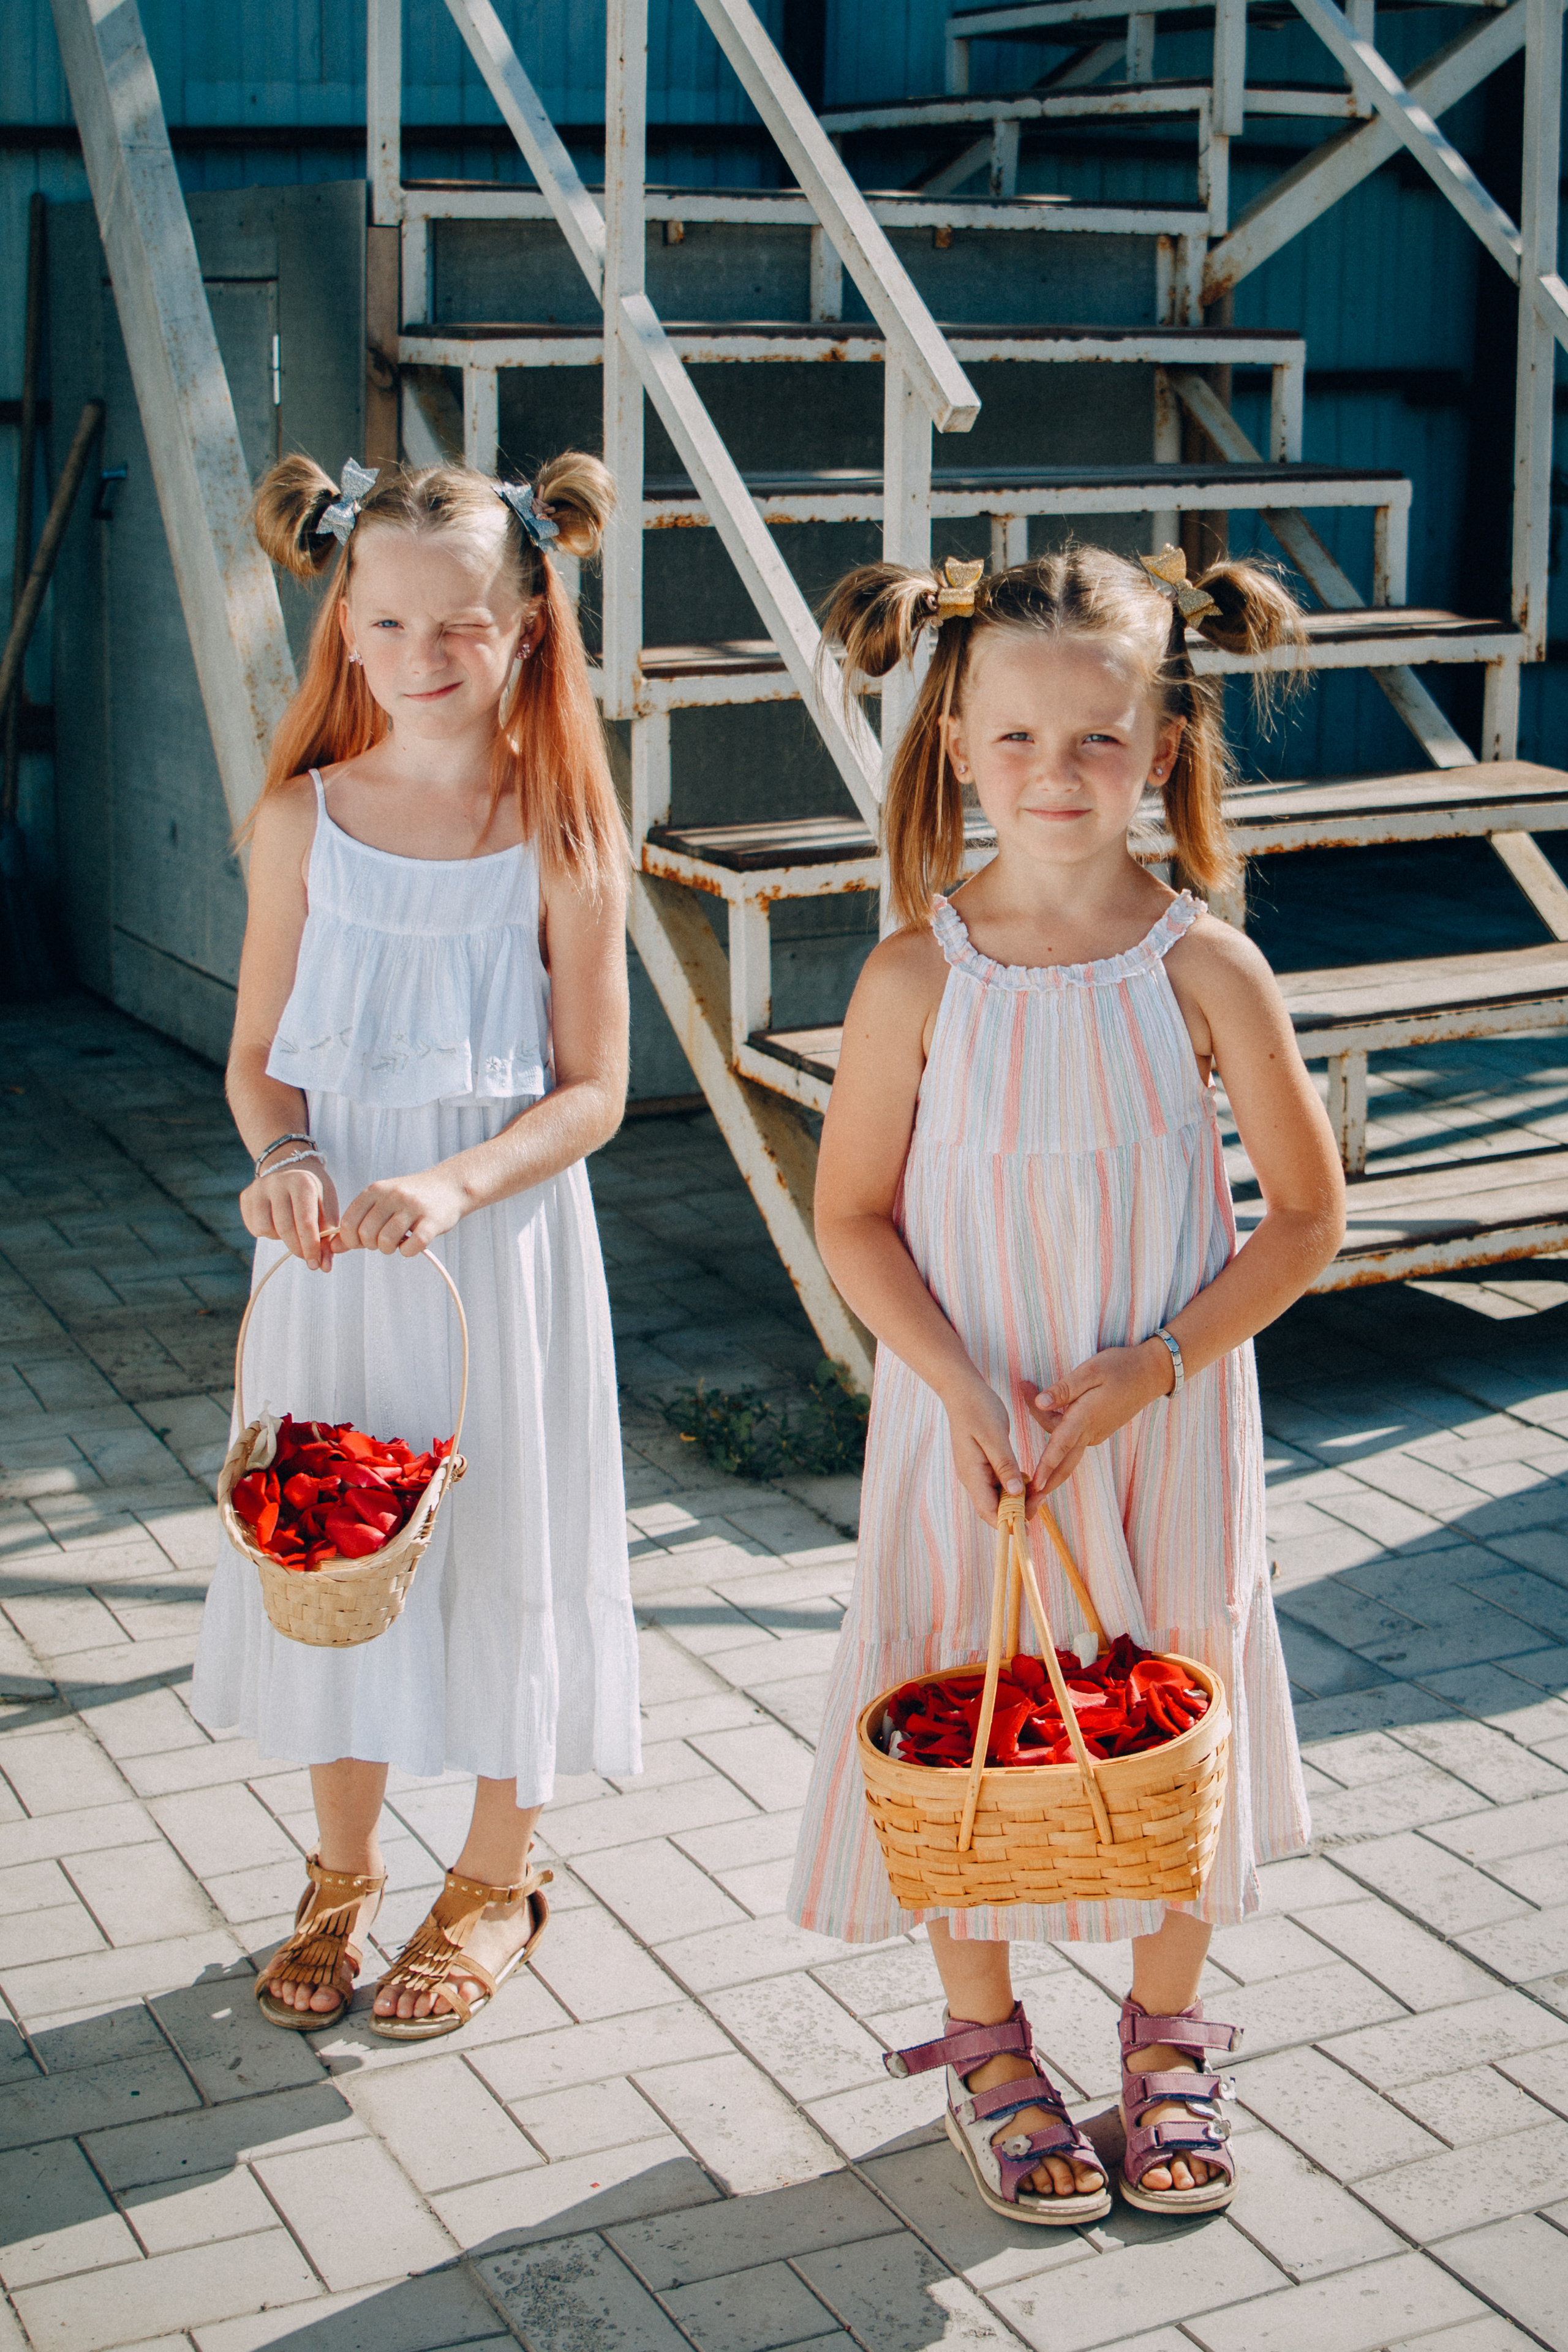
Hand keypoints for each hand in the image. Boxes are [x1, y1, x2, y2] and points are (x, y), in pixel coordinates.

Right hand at [240, 1162, 340, 1273]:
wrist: (291, 1167)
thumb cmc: (314, 1192)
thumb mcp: (327, 1208)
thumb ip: (328, 1237)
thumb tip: (324, 1267)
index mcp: (302, 1182)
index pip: (305, 1222)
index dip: (311, 1247)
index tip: (316, 1264)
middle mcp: (277, 1182)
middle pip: (285, 1228)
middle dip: (298, 1249)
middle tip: (307, 1258)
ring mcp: (258, 1188)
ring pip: (266, 1229)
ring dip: (281, 1238)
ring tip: (291, 1228)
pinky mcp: (246, 1196)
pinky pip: (254, 1227)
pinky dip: (268, 1232)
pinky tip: (277, 1222)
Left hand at [335, 1166, 468, 1256]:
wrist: (449, 1186)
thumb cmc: (409, 1199)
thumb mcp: (380, 1204)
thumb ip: (356, 1224)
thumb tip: (333, 1247)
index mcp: (375, 1190)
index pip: (348, 1223)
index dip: (350, 1240)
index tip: (362, 1242)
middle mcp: (392, 1196)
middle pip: (366, 1235)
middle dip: (372, 1245)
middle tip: (385, 1240)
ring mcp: (412, 1207)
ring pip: (386, 1242)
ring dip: (390, 1249)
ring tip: (398, 1242)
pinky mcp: (432, 1221)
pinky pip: (411, 1248)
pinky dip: (408, 1252)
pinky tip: (413, 1244)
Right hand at [941, 1371, 1028, 1525]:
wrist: (962, 1390)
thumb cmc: (977, 1408)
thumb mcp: (994, 1435)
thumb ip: (1005, 1465)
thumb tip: (1016, 1493)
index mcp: (972, 1474)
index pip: (988, 1512)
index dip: (1008, 1523)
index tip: (1030, 1523)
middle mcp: (972, 1478)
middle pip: (994, 1508)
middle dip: (1018, 1511)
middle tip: (1042, 1499)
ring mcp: (976, 1472)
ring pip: (998, 1497)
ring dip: (1018, 1499)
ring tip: (1039, 1491)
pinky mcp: (982, 1464)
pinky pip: (998, 1484)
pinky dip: (1014, 1486)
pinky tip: (1029, 1480)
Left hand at [1027, 1342, 1170, 1494]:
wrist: (1151, 1374)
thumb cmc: (1120, 1367)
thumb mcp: (1091, 1370)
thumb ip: (1064, 1388)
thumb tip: (1040, 1402)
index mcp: (1087, 1417)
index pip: (1061, 1444)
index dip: (1046, 1465)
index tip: (1034, 1484)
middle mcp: (1091, 1431)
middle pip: (1065, 1463)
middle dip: (1048, 1484)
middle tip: (1030, 1501)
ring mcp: (1096, 1434)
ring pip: (1067, 1450)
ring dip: (1048, 1457)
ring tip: (1029, 1429)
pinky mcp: (1098, 1431)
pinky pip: (1074, 1442)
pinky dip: (1058, 1442)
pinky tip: (1044, 1417)